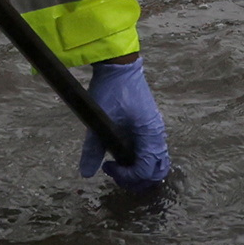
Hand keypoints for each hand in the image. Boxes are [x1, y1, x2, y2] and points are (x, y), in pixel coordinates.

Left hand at [76, 55, 170, 186]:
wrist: (119, 65)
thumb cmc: (111, 89)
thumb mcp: (100, 119)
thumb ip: (93, 148)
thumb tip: (86, 174)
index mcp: (150, 133)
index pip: (145, 169)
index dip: (127, 176)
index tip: (107, 167)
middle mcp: (157, 134)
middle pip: (157, 170)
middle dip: (137, 179)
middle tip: (115, 173)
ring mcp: (155, 130)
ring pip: (156, 162)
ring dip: (140, 172)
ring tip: (119, 167)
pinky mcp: (149, 126)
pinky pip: (152, 152)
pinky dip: (141, 162)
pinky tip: (122, 156)